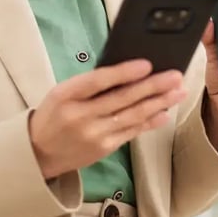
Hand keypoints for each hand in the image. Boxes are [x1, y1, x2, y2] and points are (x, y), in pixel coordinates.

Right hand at [28, 59, 187, 179]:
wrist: (38, 152)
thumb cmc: (54, 114)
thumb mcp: (63, 92)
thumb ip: (90, 84)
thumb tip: (127, 71)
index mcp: (67, 95)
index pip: (99, 81)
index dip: (124, 72)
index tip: (147, 64)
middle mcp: (81, 116)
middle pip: (123, 98)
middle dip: (153, 86)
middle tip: (176, 76)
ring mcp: (95, 135)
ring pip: (133, 116)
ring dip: (159, 102)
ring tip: (178, 91)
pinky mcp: (104, 149)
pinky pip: (132, 132)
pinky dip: (150, 122)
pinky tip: (165, 112)